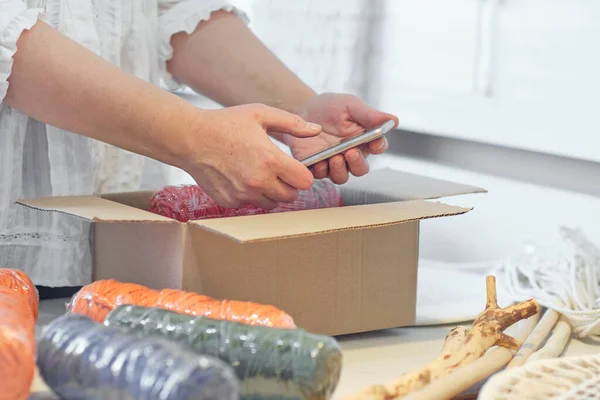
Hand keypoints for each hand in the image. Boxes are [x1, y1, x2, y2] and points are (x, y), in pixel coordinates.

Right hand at [183, 104, 320, 208]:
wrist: (190, 138)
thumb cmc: (225, 123)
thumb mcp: (260, 114)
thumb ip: (292, 123)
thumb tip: (317, 130)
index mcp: (271, 160)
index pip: (305, 182)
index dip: (303, 174)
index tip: (295, 168)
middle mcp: (258, 181)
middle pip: (290, 196)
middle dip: (288, 185)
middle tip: (276, 171)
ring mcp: (243, 194)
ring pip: (271, 204)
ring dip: (270, 193)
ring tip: (258, 174)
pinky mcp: (230, 202)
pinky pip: (249, 205)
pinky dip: (249, 195)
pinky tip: (240, 178)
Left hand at [286, 93, 398, 183]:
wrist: (303, 109)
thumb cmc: (331, 107)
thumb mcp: (350, 105)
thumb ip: (369, 114)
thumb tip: (394, 120)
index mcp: (364, 139)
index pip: (378, 147)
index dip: (378, 146)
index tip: (375, 142)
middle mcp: (351, 154)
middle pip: (360, 168)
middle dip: (357, 163)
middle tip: (350, 152)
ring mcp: (334, 163)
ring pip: (342, 176)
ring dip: (340, 170)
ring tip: (334, 157)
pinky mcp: (316, 166)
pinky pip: (320, 175)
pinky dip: (320, 170)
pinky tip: (319, 161)